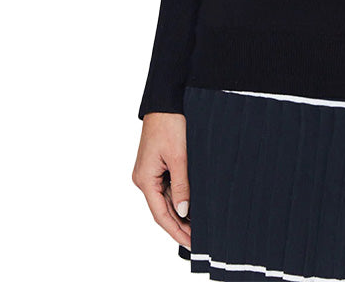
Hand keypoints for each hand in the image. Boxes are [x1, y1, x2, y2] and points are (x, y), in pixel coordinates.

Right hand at [132, 112, 191, 249]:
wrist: (166, 101)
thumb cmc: (170, 124)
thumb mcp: (179, 157)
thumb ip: (181, 185)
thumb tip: (183, 211)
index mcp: (145, 179)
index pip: (161, 214)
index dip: (176, 230)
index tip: (191, 243)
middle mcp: (144, 178)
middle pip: (163, 209)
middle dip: (180, 224)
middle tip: (200, 238)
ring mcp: (150, 172)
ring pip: (166, 198)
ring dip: (180, 211)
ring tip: (199, 225)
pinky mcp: (157, 164)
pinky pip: (168, 186)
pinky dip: (179, 197)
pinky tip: (192, 204)